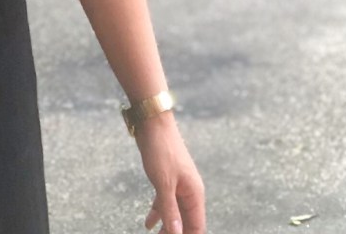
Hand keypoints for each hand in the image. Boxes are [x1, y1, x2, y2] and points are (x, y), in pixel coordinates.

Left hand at [134, 112, 204, 233]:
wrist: (153, 122)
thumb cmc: (161, 150)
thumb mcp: (163, 183)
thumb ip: (170, 210)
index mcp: (194, 194)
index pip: (197, 227)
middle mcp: (189, 192)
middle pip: (186, 223)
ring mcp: (178, 185)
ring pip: (175, 213)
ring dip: (167, 227)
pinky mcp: (166, 179)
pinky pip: (164, 202)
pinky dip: (158, 213)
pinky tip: (148, 224)